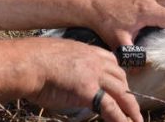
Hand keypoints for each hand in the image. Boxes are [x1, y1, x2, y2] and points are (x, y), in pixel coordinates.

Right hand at [17, 37, 141, 121]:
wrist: (28, 63)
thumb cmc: (33, 61)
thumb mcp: (57, 56)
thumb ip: (70, 66)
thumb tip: (69, 78)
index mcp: (87, 51)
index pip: (111, 61)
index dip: (117, 75)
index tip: (121, 85)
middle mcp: (95, 60)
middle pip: (120, 77)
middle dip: (128, 92)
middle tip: (132, 107)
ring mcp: (94, 75)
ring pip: (121, 92)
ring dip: (131, 108)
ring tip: (136, 121)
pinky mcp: (89, 91)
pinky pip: (111, 107)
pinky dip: (120, 119)